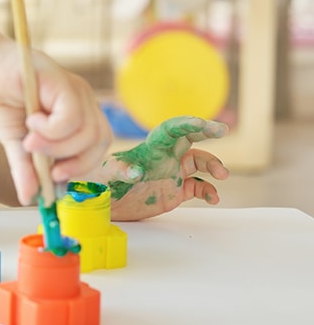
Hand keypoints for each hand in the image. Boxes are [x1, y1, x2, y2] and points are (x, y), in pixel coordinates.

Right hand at [0, 42, 112, 205]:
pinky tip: (31, 122)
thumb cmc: (0, 100)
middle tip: (47, 166)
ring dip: (56, 146)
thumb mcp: (15, 142)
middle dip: (73, 162)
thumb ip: (26, 168)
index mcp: (78, 113)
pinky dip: (51, 129)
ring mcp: (75, 89)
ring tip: (29, 141)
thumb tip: (28, 199)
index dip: (80, 166)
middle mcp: (82, 100)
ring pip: (86, 132)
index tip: (55, 177)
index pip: (96, 146)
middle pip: (99, 141)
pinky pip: (71, 118)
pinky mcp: (62, 81)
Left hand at [97, 116, 228, 220]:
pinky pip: (198, 187)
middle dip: (207, 131)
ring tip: (222, 175)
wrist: (102, 202)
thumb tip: (136, 171)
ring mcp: (171, 173)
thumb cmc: (101, 183)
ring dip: (213, 166)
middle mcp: (164, 158)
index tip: (202, 123)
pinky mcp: (175, 191)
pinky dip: (209, 191)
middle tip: (222, 129)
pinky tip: (214, 198)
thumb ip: (120, 170)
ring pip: (199, 162)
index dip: (186, 124)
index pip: (170, 131)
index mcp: (149, 149)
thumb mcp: (107, 174)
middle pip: (189, 138)